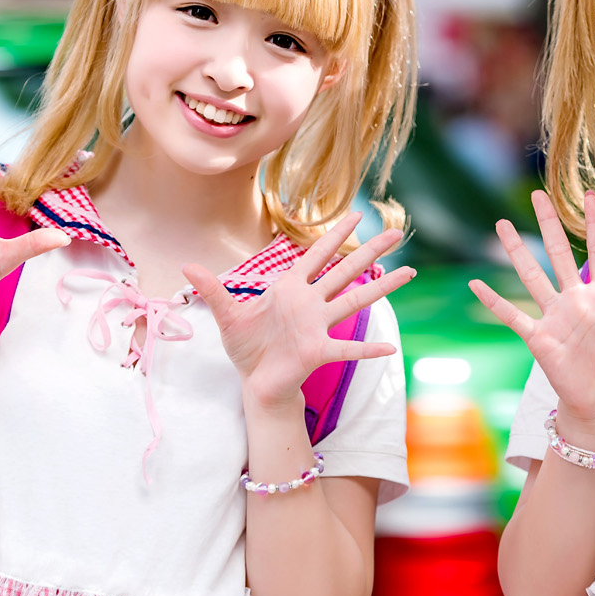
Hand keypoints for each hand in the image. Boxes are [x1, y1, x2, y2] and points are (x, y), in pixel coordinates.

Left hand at [183, 212, 413, 408]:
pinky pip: (347, 348)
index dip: (335, 235)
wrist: (254, 381)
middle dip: (370, 251)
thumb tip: (186, 265)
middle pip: (345, 271)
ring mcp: (318, 326)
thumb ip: (212, 289)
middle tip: (396, 233)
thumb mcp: (226, 315)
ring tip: (409, 272)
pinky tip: (391, 347)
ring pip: (355, 301)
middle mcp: (310, 304)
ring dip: (382, 287)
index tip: (356, 214)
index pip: (316, 255)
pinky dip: (368, 348)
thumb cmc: (246, 347)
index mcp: (290, 289)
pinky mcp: (319, 352)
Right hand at [469, 191, 594, 430]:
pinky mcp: (538, 337)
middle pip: (558, 253)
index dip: (594, 224)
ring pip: (532, 276)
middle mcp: (575, 299)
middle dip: (549, 223)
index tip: (589, 195)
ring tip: (501, 225)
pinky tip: (476, 284)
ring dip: (517, 251)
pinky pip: (512, 315)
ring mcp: (554, 316)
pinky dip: (493, 301)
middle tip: (538, 194)